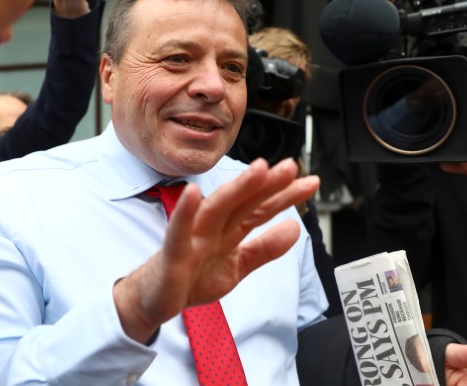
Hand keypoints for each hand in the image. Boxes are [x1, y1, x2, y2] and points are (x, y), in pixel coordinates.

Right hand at [113, 158, 319, 342]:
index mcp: (229, 230)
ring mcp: (192, 238)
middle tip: (290, 167)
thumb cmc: (192, 277)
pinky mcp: (172, 254)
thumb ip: (265, 249)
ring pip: (217, 209)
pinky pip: (178, 232)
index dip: (285, 195)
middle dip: (267, 184)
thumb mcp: (238, 267)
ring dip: (236, 189)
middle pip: (243, 202)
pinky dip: (185, 213)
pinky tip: (192, 193)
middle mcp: (213, 227)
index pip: (261, 209)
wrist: (156, 299)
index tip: (310, 182)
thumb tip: (295, 229)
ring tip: (258, 170)